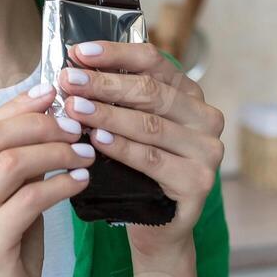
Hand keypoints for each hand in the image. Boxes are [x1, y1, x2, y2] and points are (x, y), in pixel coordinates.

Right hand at [0, 83, 93, 276]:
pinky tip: (80, 181)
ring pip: (9, 163)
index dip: (16, 107)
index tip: (51, 94)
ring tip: (83, 153)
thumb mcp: (3, 205)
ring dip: (53, 152)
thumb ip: (13, 167)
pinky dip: (60, 183)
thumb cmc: (4, 263)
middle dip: (37, 124)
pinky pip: (29, 198)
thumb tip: (47, 116)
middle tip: (73, 125)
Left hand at [56, 40, 224, 257]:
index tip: (78, 52)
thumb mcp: (129, 125)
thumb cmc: (139, 168)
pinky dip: (122, 148)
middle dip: (104, 84)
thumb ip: (115, 97)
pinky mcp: (198, 181)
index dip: (115, 54)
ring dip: (107, 114)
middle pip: (150, 91)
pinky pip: (152, 159)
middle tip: (69, 81)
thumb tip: (75, 66)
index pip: (153, 61)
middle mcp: (205, 117)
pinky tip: (97, 140)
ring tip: (75, 109)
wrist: (158, 224)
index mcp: (189, 94)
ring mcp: (207, 150)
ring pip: (150, 125)